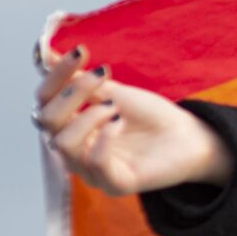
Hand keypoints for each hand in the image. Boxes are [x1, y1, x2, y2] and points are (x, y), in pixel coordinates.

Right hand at [34, 39, 231, 196]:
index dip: (57, 75)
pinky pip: (94, 162)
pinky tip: (120, 123)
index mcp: (71, 126)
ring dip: (87, 117)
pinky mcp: (114, 184)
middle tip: (101, 79)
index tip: (80, 52)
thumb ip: (79, 80)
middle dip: (71, 93)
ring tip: (114, 107)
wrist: (191, 138)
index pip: (45, 101)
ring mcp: (92, 170)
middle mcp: (75, 150)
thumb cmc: (152, 117)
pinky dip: (105, 137)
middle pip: (47, 121)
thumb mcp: (114, 92)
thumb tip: (46, 54)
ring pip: (63, 144)